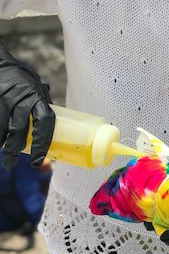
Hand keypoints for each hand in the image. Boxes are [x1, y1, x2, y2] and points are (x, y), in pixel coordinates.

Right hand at [0, 36, 54, 168]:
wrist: (0, 62)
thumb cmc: (23, 80)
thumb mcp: (37, 90)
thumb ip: (42, 107)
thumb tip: (52, 129)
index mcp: (37, 99)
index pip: (44, 123)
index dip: (42, 143)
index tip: (38, 160)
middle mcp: (20, 99)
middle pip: (18, 129)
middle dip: (13, 150)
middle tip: (10, 165)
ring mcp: (3, 98)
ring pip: (1, 127)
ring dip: (1, 143)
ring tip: (1, 155)